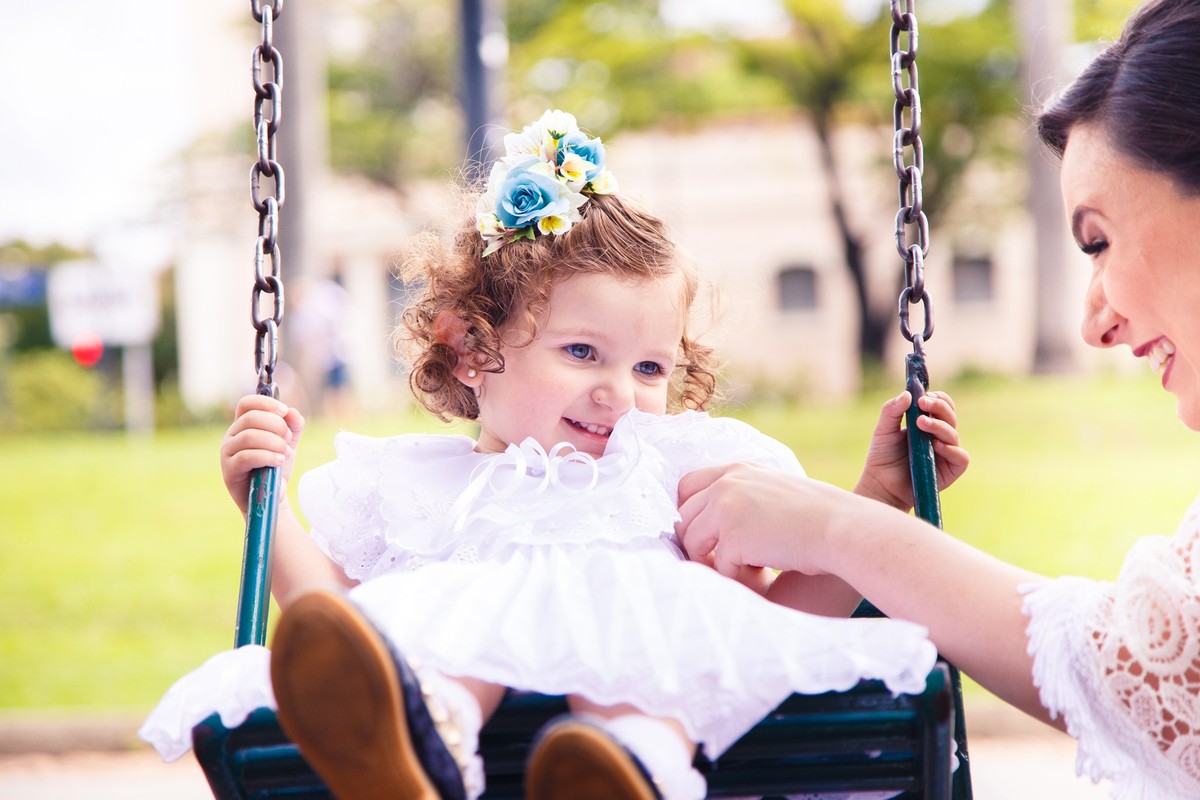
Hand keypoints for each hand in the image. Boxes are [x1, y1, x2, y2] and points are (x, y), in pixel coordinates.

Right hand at [220, 394, 304, 516]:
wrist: (272, 495)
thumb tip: (292, 413)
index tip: (285, 411)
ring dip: (273, 442)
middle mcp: (232, 435)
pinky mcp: (229, 470)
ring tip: (285, 453)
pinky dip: (267, 456)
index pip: (247, 403)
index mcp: (243, 425)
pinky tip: (279, 460)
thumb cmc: (275, 466)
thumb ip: (293, 425)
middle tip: (288, 439)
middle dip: (276, 425)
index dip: (266, 403)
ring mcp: (228, 452)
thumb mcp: (288, 442)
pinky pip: (246, 456)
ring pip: (249, 436)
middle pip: (250, 418)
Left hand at [676, 462, 842, 578]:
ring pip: (692, 541)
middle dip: (693, 541)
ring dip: (708, 561)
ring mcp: (726, 508)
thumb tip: (716, 526)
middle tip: (713, 560)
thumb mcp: (776, 489)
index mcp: (737, 470)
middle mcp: (727, 484)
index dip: (689, 513)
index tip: (702, 534)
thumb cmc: (818, 516)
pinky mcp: (732, 537)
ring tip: (733, 571)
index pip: (688, 486)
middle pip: (683, 515)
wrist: (842, 527)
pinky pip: (718, 565)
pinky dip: (734, 577)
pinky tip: (759, 576)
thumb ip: (746, 496)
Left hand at [854, 390, 968, 510]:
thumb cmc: (883, 456)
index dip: (937, 398)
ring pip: (953, 434)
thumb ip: (892, 410)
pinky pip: (961, 457)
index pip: (942, 405)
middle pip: (950, 416)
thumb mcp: (883, 429)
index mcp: (928, 423)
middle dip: (938, 407)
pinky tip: (935, 446)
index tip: (922, 396)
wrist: (880, 484)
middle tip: (922, 404)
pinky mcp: (950, 471)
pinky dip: (951, 449)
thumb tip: (908, 394)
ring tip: (920, 423)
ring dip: (939, 426)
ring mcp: (946, 453)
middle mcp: (940, 436)